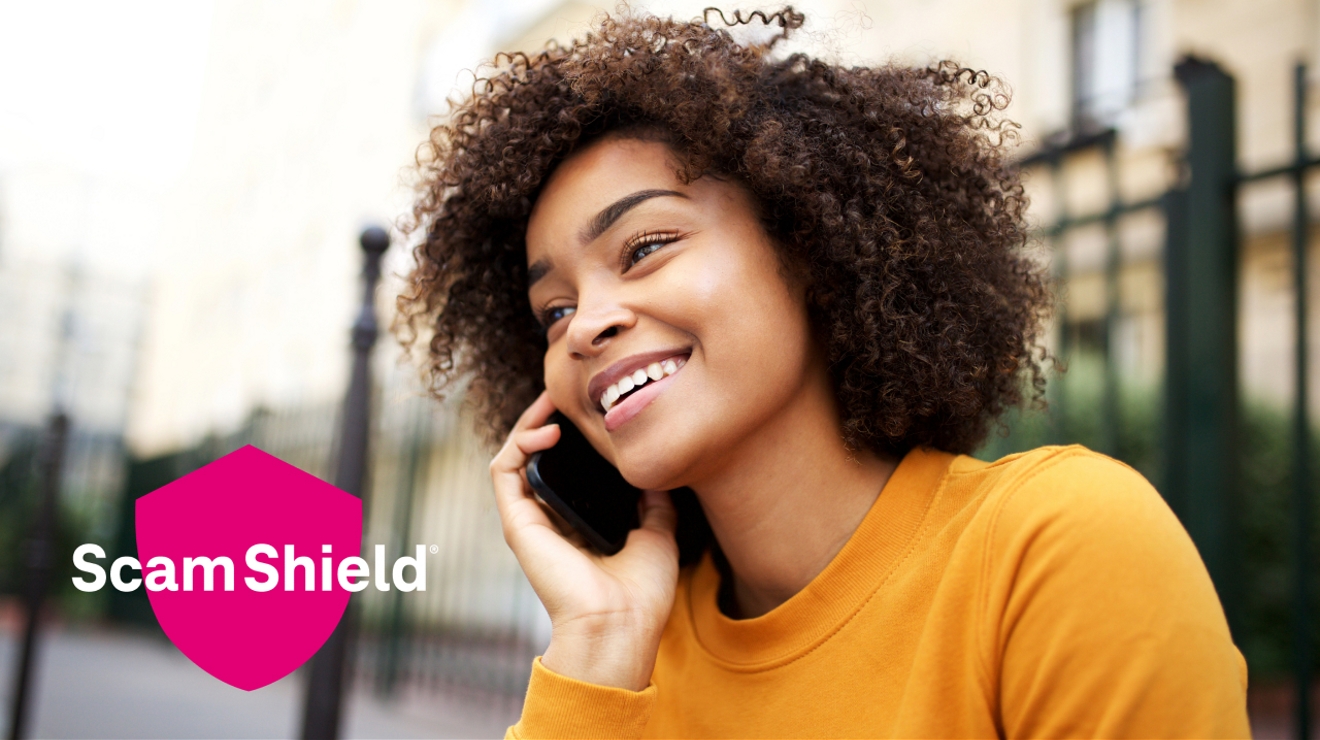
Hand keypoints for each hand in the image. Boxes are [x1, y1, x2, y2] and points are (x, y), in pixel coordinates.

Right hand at [489, 391, 679, 690]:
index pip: (568, 467)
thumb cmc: (640, 593)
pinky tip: (548, 428)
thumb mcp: (659, 532)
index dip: (576, 435)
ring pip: (516, 456)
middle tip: (572, 393)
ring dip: (530, 422)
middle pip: (539, 456)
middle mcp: (550, 519)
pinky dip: (519, 442)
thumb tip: (661, 471)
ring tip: (554, 401)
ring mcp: (531, 519)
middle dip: (550, 419)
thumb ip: (655, 500)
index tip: (596, 409)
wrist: (620, 626)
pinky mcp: (516, 522)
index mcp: (579, 522)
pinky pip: (503, 470)